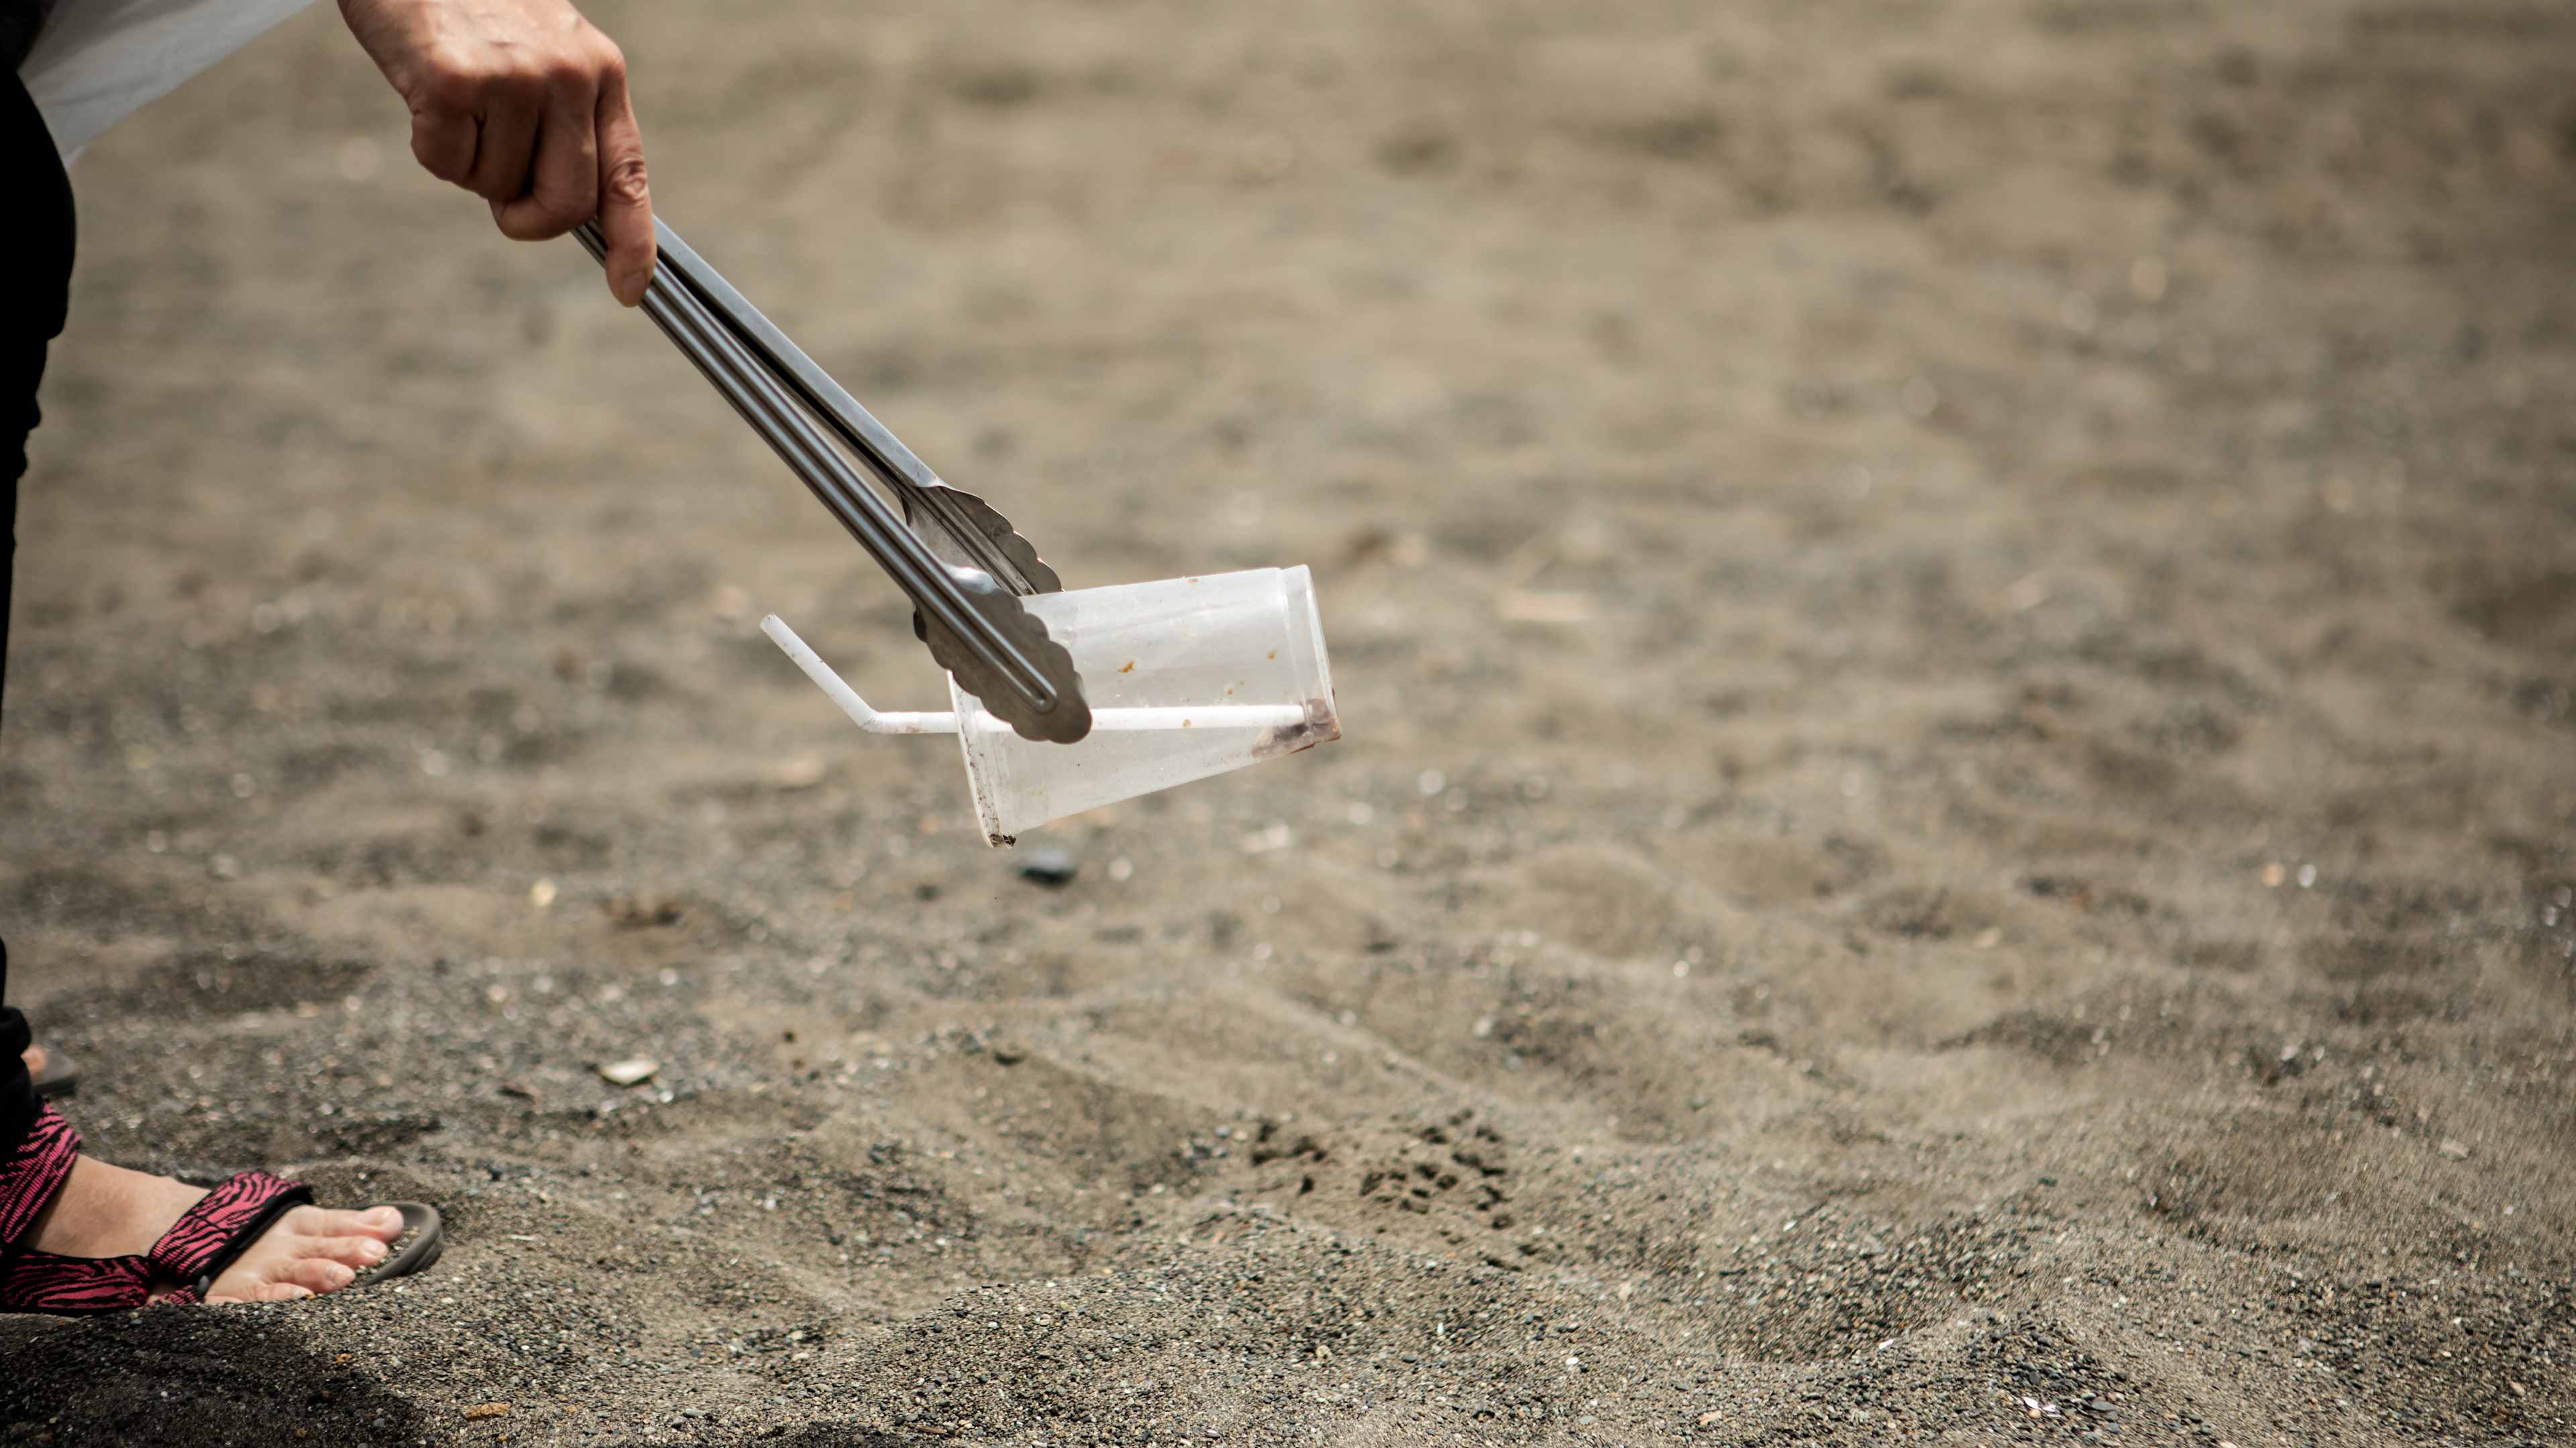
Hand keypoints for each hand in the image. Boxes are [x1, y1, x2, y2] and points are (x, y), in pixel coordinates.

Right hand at [339, 0, 654, 305]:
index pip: (628, 175)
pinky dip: (430, 147)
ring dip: (469, 164)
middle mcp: (570, 75)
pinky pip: (447, 165)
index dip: (633, 241)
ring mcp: (515, 78)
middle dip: (527, 216)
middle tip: (498, 190)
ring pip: (496, 186)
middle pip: (565, 204)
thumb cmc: (472, 8)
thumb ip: (563, 125)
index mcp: (601, 73)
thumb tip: (563, 211)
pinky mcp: (456, 82)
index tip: (628, 289)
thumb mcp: (543, 53)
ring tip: (459, 100)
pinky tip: (427, 91)